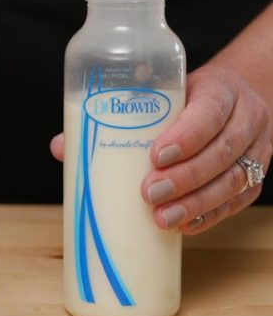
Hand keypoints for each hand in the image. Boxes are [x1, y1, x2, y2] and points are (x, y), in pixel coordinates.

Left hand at [50, 66, 271, 234]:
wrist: (232, 98)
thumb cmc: (184, 97)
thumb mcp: (158, 91)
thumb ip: (116, 113)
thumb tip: (62, 147)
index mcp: (220, 89)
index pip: (210, 110)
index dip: (187, 135)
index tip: (155, 155)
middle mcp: (245, 119)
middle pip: (223, 151)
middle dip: (186, 176)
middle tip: (149, 192)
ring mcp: (256, 150)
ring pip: (234, 181)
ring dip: (197, 204)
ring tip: (163, 218)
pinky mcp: (253, 178)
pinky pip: (238, 201)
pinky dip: (210, 216)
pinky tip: (184, 226)